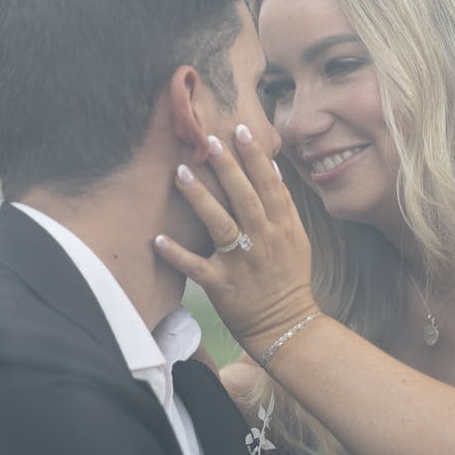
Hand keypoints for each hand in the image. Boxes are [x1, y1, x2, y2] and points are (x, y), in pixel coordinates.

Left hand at [154, 124, 319, 359]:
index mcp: (282, 226)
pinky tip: (158, 238)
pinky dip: (177, 253)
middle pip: (244, 197)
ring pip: (220, 225)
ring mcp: (242, 263)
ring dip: (200, 198)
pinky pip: (196, 266)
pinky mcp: (222, 285)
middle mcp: (263, 240)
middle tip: (209, 140)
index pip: (269, 185)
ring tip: (181, 173)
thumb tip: (273, 169)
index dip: (255, 156)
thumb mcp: (297, 238)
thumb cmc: (289, 277)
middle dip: (227, 167)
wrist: (287, 324)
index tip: (241, 130)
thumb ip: (284, 205)